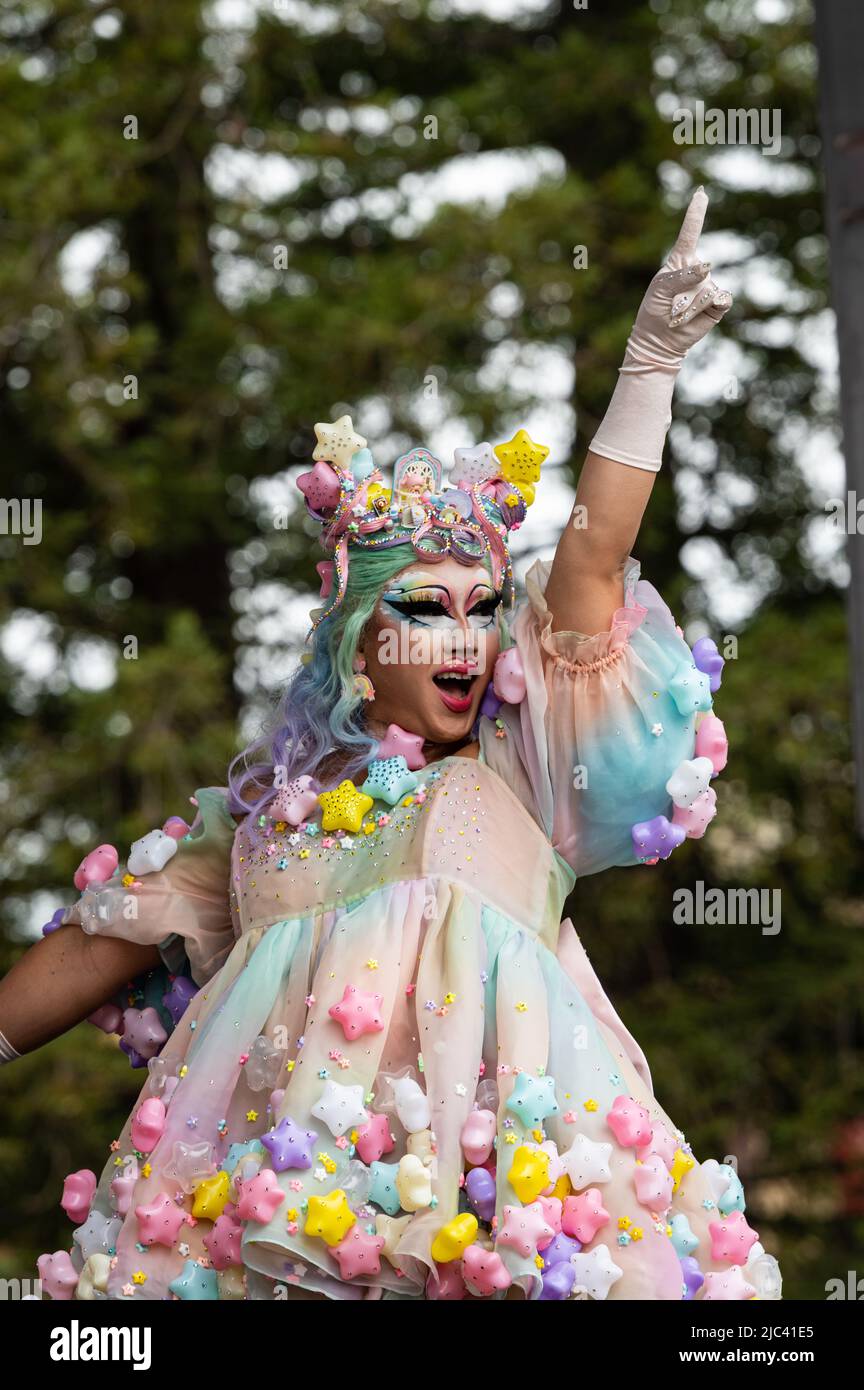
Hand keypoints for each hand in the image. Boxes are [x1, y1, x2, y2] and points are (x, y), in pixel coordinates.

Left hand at [623, 187, 732, 371]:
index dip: (696, 214)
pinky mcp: (718, 303)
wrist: (661, 340)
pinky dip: (704, 309)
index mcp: (680, 262)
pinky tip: (697, 315)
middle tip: (670, 306)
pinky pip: (720, 300)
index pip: (689, 234)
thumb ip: (681, 276)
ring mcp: (709, 285)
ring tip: (678, 315)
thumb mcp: (660, 290)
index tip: (701, 194)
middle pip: (698, 271)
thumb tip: (707, 268)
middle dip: (681, 293)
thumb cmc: (655, 311)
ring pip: (705, 290)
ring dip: (688, 308)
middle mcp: (698, 270)